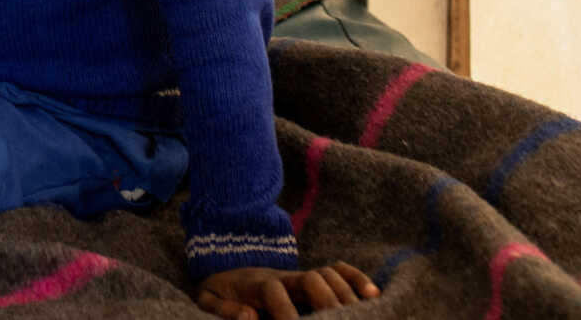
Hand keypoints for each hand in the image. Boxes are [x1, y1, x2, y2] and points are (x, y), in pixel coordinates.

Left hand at [196, 264, 377, 319]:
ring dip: (345, 293)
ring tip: (360, 314)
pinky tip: (373, 295)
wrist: (229, 266)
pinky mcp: (312, 280)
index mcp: (255, 285)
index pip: (273, 291)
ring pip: (328, 274)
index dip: (283, 311)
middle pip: (311, 279)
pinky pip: (338, 271)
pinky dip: (356, 278)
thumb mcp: (207, 298)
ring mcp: (300, 277)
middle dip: (326, 300)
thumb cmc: (220, 290)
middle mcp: (283, 278)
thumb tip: (249, 317)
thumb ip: (223, 308)